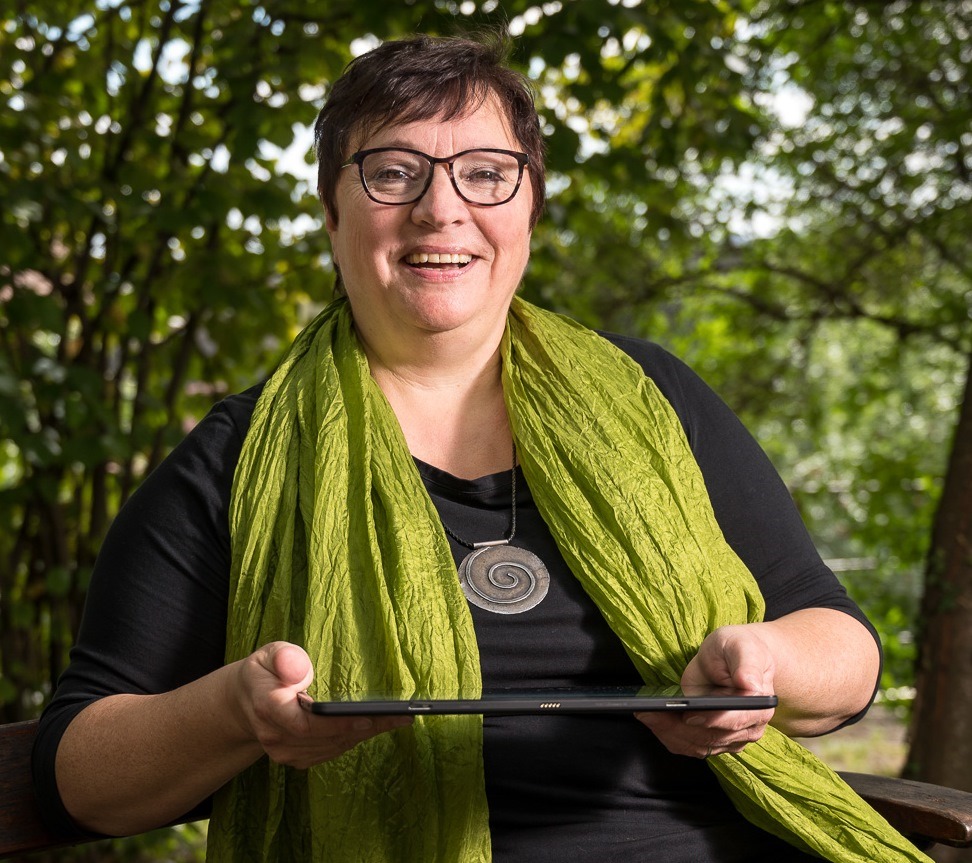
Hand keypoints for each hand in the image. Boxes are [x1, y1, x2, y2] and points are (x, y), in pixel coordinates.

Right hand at [233, 641, 411, 768]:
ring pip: (332, 747)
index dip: (338, 725)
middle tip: (401, 716)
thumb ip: (284, 657)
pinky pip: (330, 751)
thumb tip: (301, 670)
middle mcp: (275, 737)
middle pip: (326, 739)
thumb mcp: (269, 653)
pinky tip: (376, 727)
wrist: (245, 701)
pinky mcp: (296, 757)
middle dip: (366, 727)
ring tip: (397, 719)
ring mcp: (284, 752)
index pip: (305, 725)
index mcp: (268, 708)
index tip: (367, 718)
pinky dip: (354, 739)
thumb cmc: (264, 671)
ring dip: (365, 734)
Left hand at [635, 624, 776, 758]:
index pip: (735, 720)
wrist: (734, 658)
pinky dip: (672, 737)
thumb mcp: (742, 646)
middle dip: (678, 727)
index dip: (711, 720)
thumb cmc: (739, 649)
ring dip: (670, 734)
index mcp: (759, 704)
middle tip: (649, 712)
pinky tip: (655, 723)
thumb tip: (749, 685)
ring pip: (699, 745)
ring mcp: (733, 736)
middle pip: (711, 737)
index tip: (687, 715)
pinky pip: (693, 746)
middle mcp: (749, 726)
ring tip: (646, 715)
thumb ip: (746, 664)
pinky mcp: (717, 739)